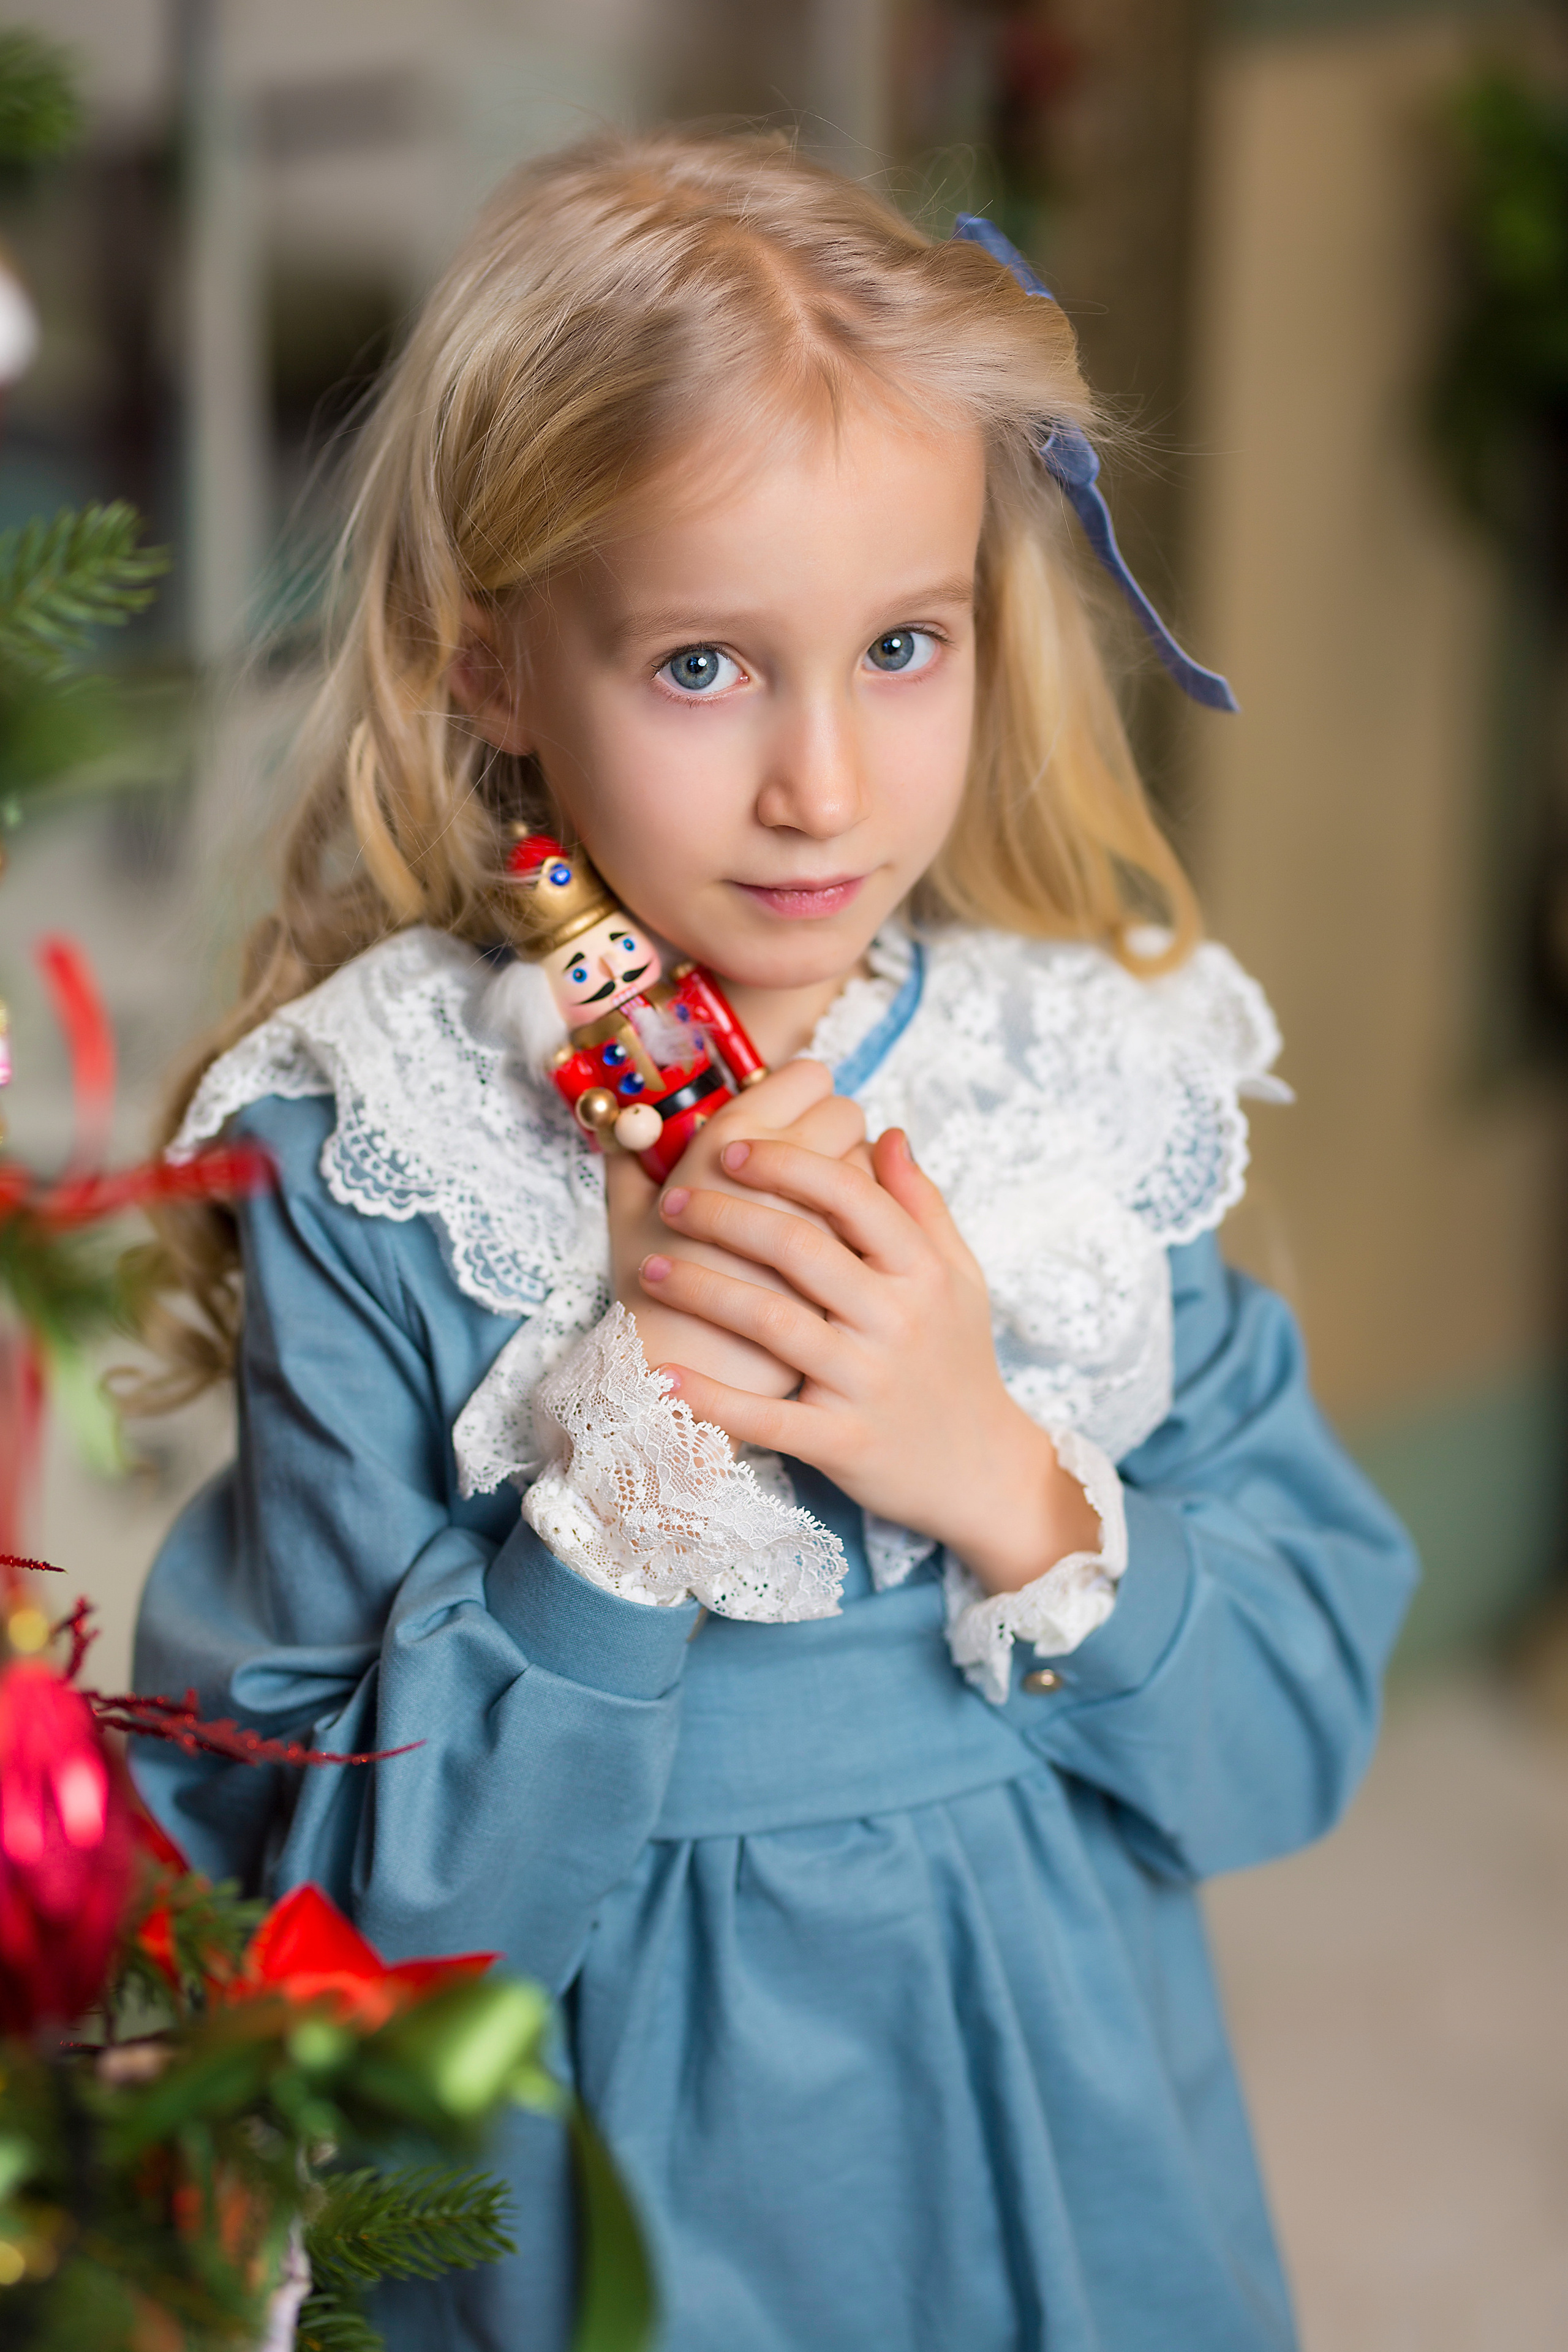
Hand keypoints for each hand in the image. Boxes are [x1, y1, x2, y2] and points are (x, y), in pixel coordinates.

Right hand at [605, 1058, 869, 1398]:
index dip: (807, 1084)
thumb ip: (633, 1160)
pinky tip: (847, 1235)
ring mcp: (821, 1227)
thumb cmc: (647, 1302)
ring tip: (837, 1176)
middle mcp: (781, 1176)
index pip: (803, 1080)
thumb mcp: (627, 1223)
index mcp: (725, 1145)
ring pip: (869, 1165)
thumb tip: (635, 1116)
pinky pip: (877, 1227)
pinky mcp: (842, 1278)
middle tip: (827, 1135)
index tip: (803, 1097)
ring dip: (860, 1167)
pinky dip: (870, 1220)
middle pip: (845, 1112)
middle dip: (841, 1121)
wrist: (681, 1398)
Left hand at [638, 1128, 1101, 1593]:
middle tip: (674, 1200)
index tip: (731, 1148)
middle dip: (726, 1216)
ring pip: (773, 1322)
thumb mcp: (960, 1277)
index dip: (786, 1163)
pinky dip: (712, 1399)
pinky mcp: (843, 1442)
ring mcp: (868, 1382)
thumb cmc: (959, 1360)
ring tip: (649, 1269)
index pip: (851, 1195)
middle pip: (800, 1248)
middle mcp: (897, 1320)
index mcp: (922, 1271)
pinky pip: (767, 1418)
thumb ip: (922, 1205)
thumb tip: (887, 1132)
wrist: (981, 1471)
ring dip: (702, 1290)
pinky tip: (661, 1376)